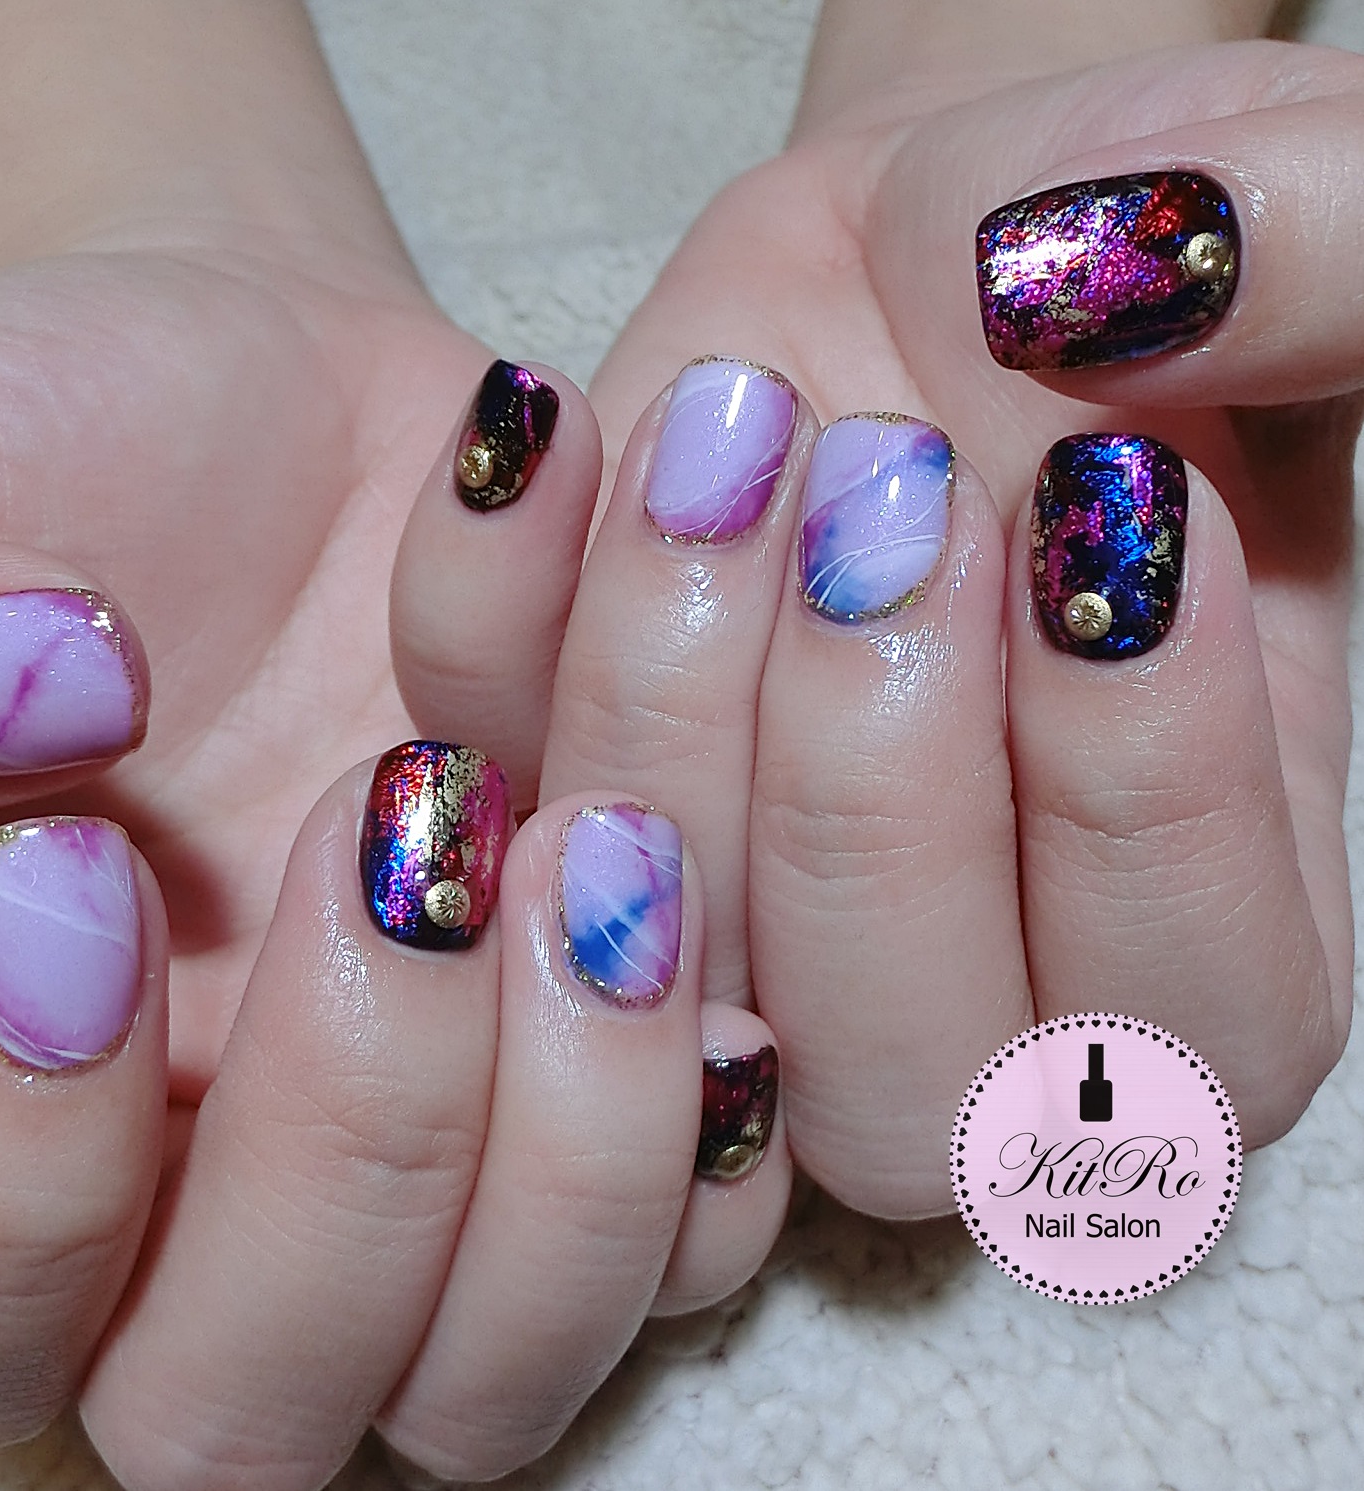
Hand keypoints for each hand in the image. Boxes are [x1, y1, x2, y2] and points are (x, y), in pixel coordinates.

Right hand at [0, 6, 789, 1486]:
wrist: (284, 401)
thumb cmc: (49, 451)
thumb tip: (22, 701)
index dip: (7, 1170)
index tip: (81, 861)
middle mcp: (202, 1191)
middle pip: (256, 1408)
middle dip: (352, 1139)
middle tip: (403, 815)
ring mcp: (436, 1162)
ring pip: (506, 1373)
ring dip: (576, 1133)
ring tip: (594, 831)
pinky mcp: (612, 1083)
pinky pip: (706, 1227)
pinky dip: (724, 1085)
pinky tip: (688, 865)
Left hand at [392, 34, 1361, 1220]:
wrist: (939, 269)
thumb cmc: (1130, 294)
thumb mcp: (1286, 219)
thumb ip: (1317, 266)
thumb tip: (1161, 283)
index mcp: (1190, 923)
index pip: (1199, 1021)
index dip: (1140, 793)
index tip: (1105, 494)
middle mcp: (954, 978)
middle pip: (904, 1087)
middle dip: (875, 790)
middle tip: (884, 489)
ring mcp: (727, 921)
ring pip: (660, 985)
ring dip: (667, 705)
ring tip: (725, 433)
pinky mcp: (558, 801)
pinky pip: (471, 796)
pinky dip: (480, 621)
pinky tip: (543, 430)